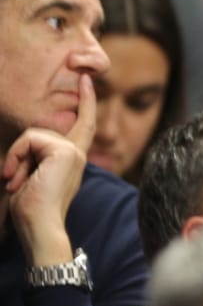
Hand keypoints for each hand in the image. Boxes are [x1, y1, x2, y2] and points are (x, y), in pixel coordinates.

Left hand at [4, 75, 93, 265]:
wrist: (42, 226)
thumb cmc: (32, 210)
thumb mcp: (32, 177)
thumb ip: (36, 157)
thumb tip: (30, 143)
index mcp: (73, 160)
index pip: (83, 124)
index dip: (87, 101)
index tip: (87, 79)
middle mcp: (77, 153)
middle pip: (40, 133)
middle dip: (18, 153)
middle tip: (12, 181)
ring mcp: (73, 150)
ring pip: (31, 136)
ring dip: (15, 159)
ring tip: (15, 182)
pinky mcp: (64, 151)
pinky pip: (30, 139)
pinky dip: (17, 157)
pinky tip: (18, 176)